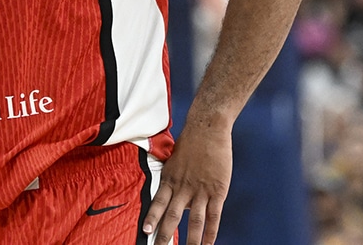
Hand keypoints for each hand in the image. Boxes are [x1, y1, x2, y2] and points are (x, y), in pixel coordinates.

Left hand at [143, 122, 231, 244]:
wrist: (207, 128)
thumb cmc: (191, 142)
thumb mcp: (175, 160)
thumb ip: (174, 179)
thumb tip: (176, 197)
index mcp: (170, 179)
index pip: (158, 203)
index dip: (152, 218)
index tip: (145, 232)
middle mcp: (183, 188)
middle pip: (173, 217)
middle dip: (165, 236)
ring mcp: (201, 191)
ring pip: (194, 222)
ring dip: (191, 241)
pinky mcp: (217, 191)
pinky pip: (213, 216)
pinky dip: (211, 233)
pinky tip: (208, 244)